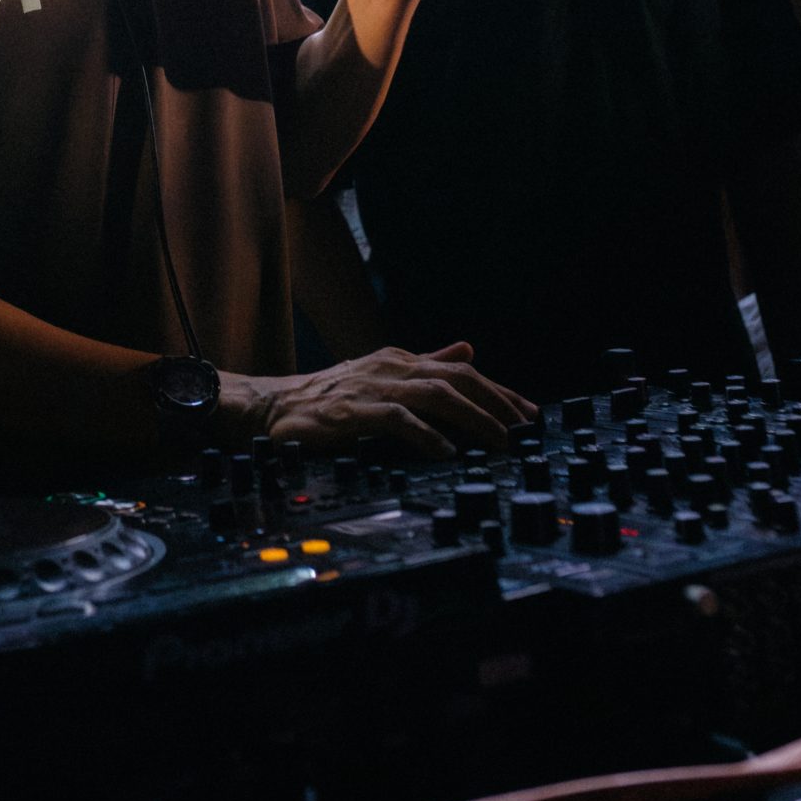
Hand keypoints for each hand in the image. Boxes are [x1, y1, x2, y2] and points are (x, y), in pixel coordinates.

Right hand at [220, 342, 536, 457]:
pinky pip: (396, 419)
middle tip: (524, 430)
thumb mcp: (384, 373)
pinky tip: (446, 451)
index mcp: (400, 359)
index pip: (461, 370)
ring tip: (499, 441)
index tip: (528, 414)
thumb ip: (428, 363)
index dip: (498, 391)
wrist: (272, 406)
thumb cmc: (328, 395)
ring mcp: (371, 387)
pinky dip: (425, 434)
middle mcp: (391, 367)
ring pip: (435, 395)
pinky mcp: (351, 412)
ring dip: (472, 418)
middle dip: (496, 403)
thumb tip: (469, 349)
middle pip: (456, 379)